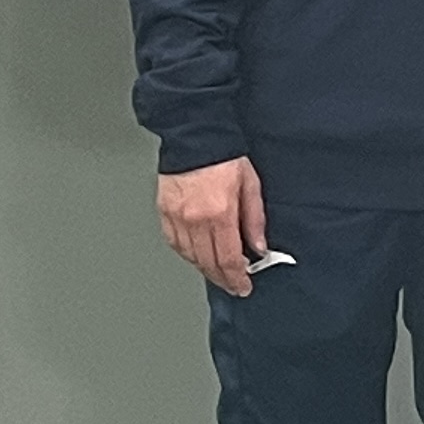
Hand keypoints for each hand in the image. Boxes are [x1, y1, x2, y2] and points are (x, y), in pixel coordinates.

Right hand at [158, 157, 269, 296]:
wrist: (195, 137)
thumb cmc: (224, 156)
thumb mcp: (250, 185)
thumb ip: (254, 219)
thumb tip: (259, 247)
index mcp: (219, 213)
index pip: (228, 259)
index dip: (237, 278)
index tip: (243, 287)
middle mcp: (195, 219)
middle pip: (208, 263)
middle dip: (223, 279)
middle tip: (233, 286)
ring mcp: (176, 217)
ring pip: (190, 256)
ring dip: (205, 268)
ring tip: (218, 272)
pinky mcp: (164, 212)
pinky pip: (175, 243)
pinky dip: (187, 254)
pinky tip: (197, 255)